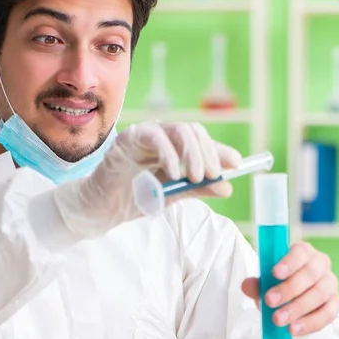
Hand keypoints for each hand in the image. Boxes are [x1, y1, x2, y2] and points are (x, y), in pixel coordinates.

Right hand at [53, 121, 241, 236]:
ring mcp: (146, 135)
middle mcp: (162, 137)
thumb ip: (197, 189)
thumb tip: (227, 187)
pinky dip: (169, 153)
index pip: (201, 140)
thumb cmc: (134, 198)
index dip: (220, 150)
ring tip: (195, 177)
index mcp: (173, 147)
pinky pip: (154, 136)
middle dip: (208, 153)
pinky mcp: (129, 138)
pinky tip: (174, 172)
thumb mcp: (172, 195)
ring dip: (193, 153)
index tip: (236, 164)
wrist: (103, 208)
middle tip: (212, 176)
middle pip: (193, 131)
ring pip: (179, 129)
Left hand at [241, 242, 338, 335]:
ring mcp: (330, 284)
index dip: (289, 262)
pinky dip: (310, 323)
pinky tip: (294, 329)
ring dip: (297, 309)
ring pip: (319, 295)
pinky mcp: (334, 303)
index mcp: (303, 252)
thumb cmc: (279, 283)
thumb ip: (257, 283)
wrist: (293, 298)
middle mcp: (320, 264)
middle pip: (310, 275)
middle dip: (289, 289)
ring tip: (278, 320)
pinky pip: (327, 314)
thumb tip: (246, 285)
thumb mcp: (266, 281)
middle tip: (270, 301)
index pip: (300, 252)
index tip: (274, 273)